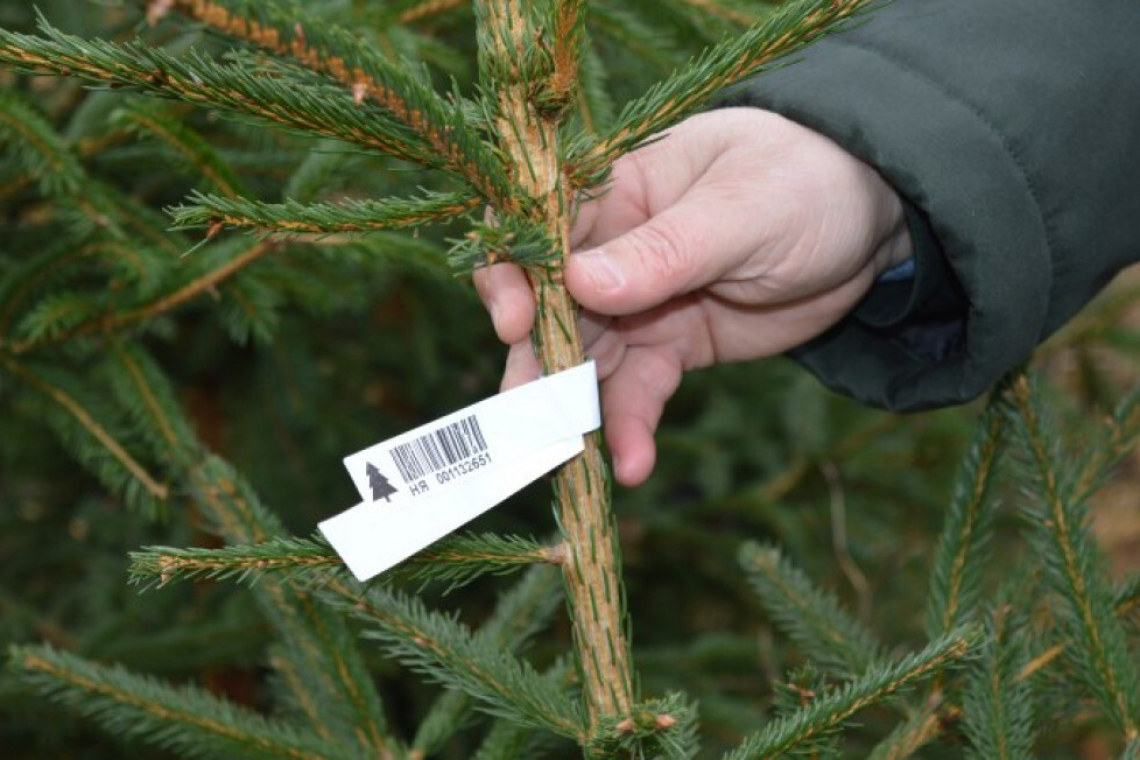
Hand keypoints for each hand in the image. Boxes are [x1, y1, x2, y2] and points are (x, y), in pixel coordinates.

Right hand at [474, 108, 910, 485]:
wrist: (877, 222)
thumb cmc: (807, 181)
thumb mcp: (742, 212)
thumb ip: (665, 249)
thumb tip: (578, 281)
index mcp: (616, 190)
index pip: (535, 228)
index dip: (509, 273)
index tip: (514, 322)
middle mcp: (612, 247)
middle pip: (548, 306)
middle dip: (535, 360)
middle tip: (530, 414)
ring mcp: (639, 302)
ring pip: (586, 359)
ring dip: (575, 409)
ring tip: (569, 456)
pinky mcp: (671, 346)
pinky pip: (638, 391)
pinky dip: (630, 428)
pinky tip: (633, 465)